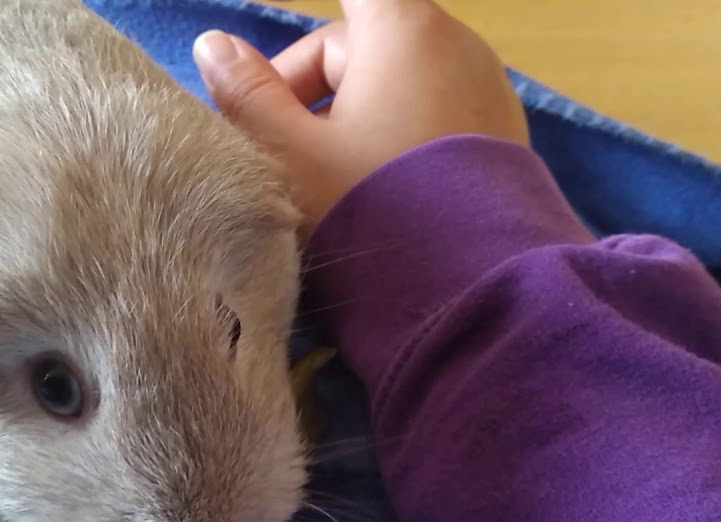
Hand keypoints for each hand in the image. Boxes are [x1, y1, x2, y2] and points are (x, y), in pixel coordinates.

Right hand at [192, 0, 529, 234]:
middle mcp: (457, 45)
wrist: (475, 292)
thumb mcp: (290, 156)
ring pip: (400, 86)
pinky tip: (380, 197)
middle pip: (364, 45)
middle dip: (312, 88)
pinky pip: (437, 118)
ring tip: (328, 185)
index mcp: (403, 30)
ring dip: (353, 118)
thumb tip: (214, 44)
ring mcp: (489, 92)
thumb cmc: (371, 211)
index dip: (302, 45)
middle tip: (280, 152)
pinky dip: (399, 139)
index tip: (276, 82)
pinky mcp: (506, 140)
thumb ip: (247, 95)